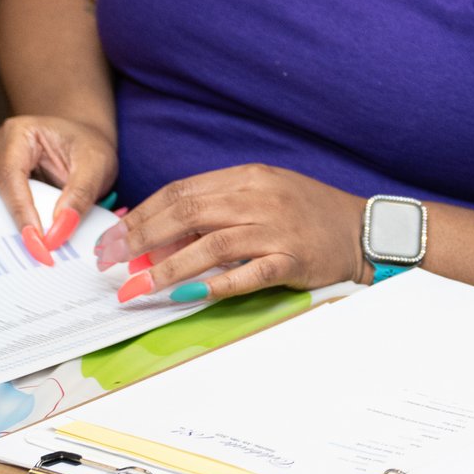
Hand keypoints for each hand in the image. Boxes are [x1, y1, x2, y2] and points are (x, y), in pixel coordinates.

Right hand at [0, 115, 117, 264]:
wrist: (83, 139)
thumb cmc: (88, 145)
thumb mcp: (97, 165)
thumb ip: (80, 195)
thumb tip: (58, 232)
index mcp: (18, 133)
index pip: (11, 178)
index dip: (22, 214)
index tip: (37, 243)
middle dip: (19, 224)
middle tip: (43, 254)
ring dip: (17, 225)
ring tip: (41, 246)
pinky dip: (18, 223)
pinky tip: (35, 237)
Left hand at [98, 164, 367, 301]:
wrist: (363, 229)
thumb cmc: (308, 213)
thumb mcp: (262, 195)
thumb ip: (217, 208)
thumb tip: (160, 234)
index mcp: (247, 177)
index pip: (180, 192)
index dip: (141, 215)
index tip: (112, 238)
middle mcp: (259, 197)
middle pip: (188, 214)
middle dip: (141, 239)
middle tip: (111, 263)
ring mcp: (277, 228)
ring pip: (212, 244)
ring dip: (169, 267)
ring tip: (138, 286)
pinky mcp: (293, 258)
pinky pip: (249, 273)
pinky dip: (216, 285)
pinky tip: (189, 296)